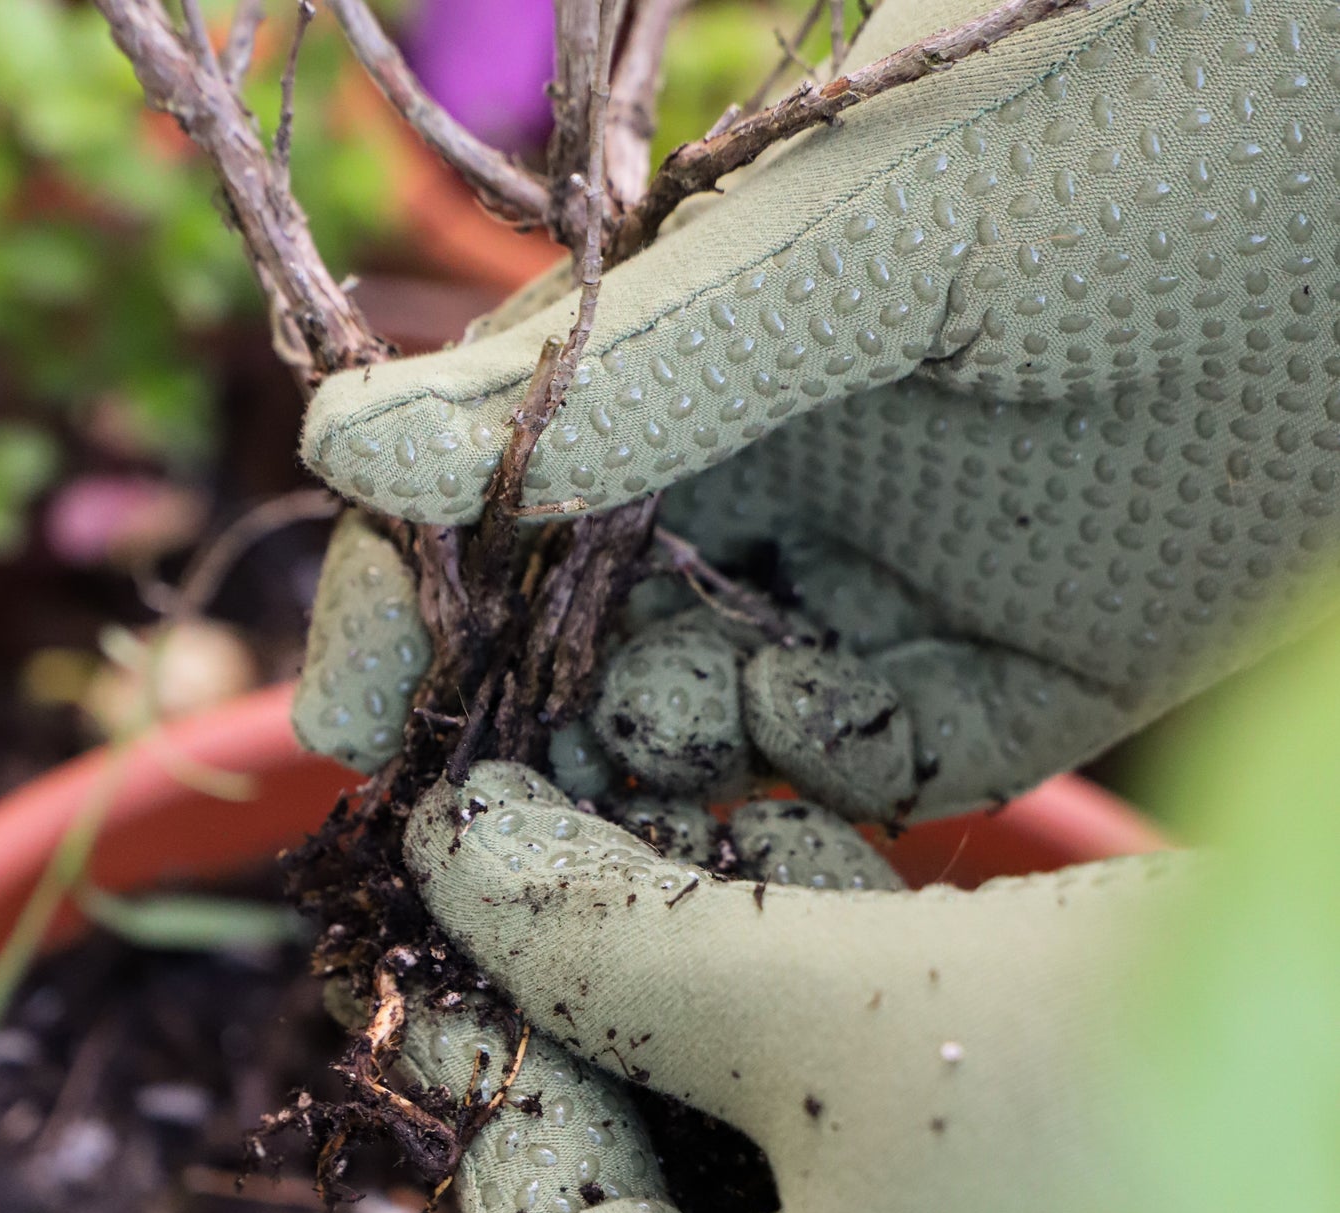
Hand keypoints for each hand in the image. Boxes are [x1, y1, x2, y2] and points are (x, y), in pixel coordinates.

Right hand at [297, 0, 1339, 817]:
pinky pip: (877, 759)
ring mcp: (893, 584)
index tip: (345, 712)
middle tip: (472, 813)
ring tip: (635, 772)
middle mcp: (785, 481)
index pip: (516, 502)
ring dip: (662, 757)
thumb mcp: (854, 251)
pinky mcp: (1015, 677)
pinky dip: (825, 765)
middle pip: (604, 632)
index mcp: (712, 364)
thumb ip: (622, 375)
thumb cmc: (1131, 139)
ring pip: (722, 715)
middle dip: (534, 716)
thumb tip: (342, 447)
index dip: (420, 600)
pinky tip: (816, 729)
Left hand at [395, 761, 1184, 1212]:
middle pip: (653, 1174)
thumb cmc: (1161, 1123)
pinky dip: (834, 976)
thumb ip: (629, 942)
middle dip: (615, 986)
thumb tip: (458, 850)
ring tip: (679, 808)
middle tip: (565, 835)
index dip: (497, 1053)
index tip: (464, 898)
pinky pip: (875, 1096)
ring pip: (766, 1120)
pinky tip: (812, 853)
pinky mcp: (1031, 1209)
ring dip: (723, 957)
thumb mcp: (853, 1017)